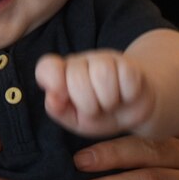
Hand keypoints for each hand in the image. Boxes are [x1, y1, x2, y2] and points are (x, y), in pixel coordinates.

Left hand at [34, 49, 155, 137]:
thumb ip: (58, 110)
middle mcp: (80, 63)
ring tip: (110, 104)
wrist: (131, 112)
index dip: (52, 81)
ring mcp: (104, 60)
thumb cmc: (98, 115)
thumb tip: (52, 98)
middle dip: (88, 104)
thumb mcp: (75, 120)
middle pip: (77, 78)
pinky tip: (126, 96)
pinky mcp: (127, 64)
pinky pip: (127, 76)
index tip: (62, 98)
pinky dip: (128, 94)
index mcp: (61, 74)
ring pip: (102, 74)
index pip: (47, 67)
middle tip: (96, 110)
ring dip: (108, 100)